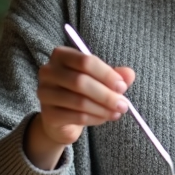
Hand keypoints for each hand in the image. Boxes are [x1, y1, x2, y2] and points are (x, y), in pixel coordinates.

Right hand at [26, 47, 135, 165]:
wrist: (61, 119)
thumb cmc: (82, 92)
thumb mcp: (100, 80)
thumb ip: (115, 75)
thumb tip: (129, 74)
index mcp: (61, 55)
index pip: (85, 61)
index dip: (107, 74)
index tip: (122, 86)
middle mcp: (48, 72)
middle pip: (81, 82)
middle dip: (107, 95)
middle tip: (124, 104)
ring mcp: (45, 93)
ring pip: (80, 102)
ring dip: (103, 109)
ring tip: (117, 113)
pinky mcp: (48, 114)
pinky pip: (76, 117)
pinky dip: (95, 118)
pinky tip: (103, 118)